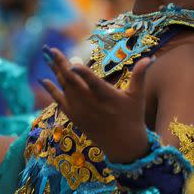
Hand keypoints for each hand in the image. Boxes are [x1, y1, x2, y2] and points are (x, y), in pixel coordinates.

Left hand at [40, 46, 152, 162]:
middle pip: (72, 81)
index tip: (73, 62)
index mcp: (107, 97)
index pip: (93, 82)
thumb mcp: (137, 96)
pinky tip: (44, 79)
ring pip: (64, 88)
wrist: (123, 144)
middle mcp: (91, 104)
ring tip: (47, 56)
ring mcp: (81, 111)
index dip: (82, 72)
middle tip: (50, 49)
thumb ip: (140, 75)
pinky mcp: (75, 117)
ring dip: (55, 71)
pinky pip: (60, 102)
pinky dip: (51, 90)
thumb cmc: (133, 116)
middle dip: (60, 64)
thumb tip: (149, 57)